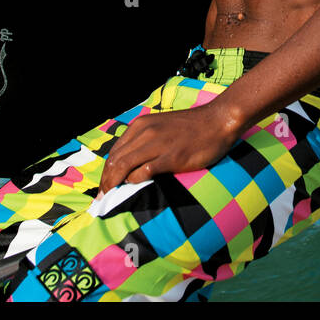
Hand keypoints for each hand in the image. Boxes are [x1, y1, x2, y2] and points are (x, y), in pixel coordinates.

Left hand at [99, 103, 240, 194]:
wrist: (218, 121)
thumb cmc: (192, 127)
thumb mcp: (162, 126)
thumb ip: (146, 140)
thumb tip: (131, 164)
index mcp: (141, 125)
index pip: (114, 152)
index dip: (106, 171)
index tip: (103, 187)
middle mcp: (145, 132)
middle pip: (115, 161)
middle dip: (106, 182)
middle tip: (102, 199)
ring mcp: (158, 144)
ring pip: (124, 166)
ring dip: (114, 185)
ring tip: (111, 199)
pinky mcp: (171, 156)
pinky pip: (144, 171)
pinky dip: (134, 182)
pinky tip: (133, 189)